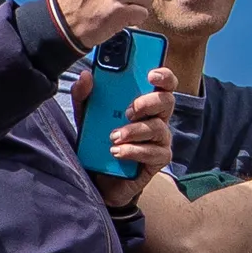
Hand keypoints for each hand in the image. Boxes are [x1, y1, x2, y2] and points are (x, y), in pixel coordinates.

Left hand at [71, 62, 175, 189]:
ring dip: (134, 131)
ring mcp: (160, 140)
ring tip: (114, 137)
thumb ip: (84, 96)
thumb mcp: (87, 117)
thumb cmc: (99, 142)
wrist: (98, 178)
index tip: (150, 74)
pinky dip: (133, 151)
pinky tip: (117, 152)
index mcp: (145, 102)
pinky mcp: (158, 160)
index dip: (163, 76)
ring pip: (158, 128)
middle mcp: (157, 118)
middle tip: (128, 111)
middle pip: (167, 101)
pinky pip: (152, 152)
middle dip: (148, 102)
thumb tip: (86, 76)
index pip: (163, 83)